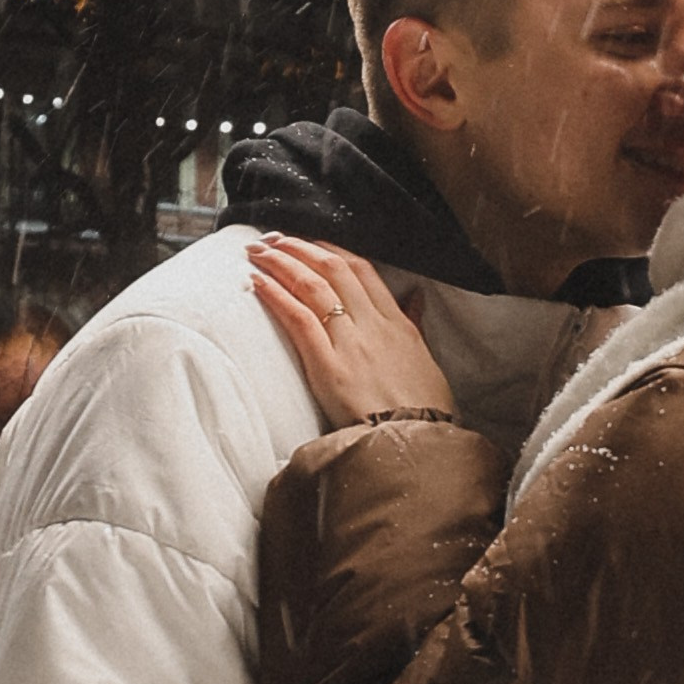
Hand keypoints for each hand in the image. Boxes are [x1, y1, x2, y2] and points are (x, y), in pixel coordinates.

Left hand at [248, 238, 456, 428]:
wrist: (416, 445)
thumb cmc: (425, 412)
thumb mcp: (426, 361)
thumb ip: (415, 325)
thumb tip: (415, 297)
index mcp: (398, 324)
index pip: (362, 271)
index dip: (332, 252)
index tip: (310, 243)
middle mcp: (374, 325)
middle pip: (333, 270)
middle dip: (300, 248)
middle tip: (274, 238)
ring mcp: (351, 343)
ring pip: (313, 286)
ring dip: (281, 263)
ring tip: (256, 252)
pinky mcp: (328, 366)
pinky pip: (299, 319)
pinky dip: (276, 296)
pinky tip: (256, 283)